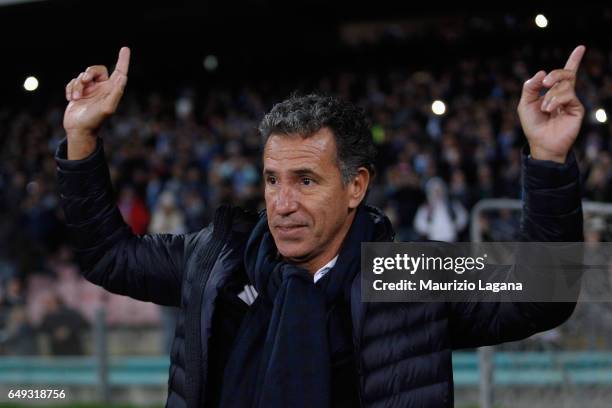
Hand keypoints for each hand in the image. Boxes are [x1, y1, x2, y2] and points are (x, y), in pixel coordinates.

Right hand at [63, 47, 129, 158]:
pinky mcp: (78, 91)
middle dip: (88, 73)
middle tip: (84, 81)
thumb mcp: (107, 108)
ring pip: (82, 75)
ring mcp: (89, 89)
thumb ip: (116, 92)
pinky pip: (72, 81)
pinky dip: (70, 88)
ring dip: (77, 85)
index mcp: (112, 90)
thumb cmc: (94, 121)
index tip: (125, 49)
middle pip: (96, 69)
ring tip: (76, 98)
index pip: (119, 72)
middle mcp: (102, 88)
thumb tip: (123, 77)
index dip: (123, 60)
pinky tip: (71, 99)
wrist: (79, 130)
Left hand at [517, 45, 585, 162]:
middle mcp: (564, 95)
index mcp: (552, 92)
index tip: (581, 47)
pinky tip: (549, 110)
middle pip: (565, 74)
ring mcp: (571, 101)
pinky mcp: (577, 108)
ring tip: (545, 109)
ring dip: (551, 95)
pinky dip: (556, 100)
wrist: (541, 142)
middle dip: (555, 74)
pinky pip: (568, 95)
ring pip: (565, 85)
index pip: (565, 73)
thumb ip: (530, 87)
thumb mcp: (525, 104)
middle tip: (545, 83)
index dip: (574, 60)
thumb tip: (542, 72)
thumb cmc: (533, 125)